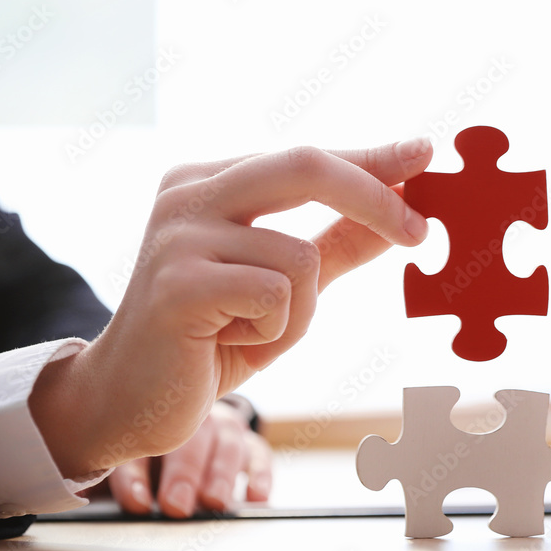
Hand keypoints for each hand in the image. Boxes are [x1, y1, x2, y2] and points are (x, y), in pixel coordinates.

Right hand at [30, 138, 431, 477]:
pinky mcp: (179, 284)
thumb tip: (399, 212)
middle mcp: (190, 193)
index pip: (307, 158)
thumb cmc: (209, 338)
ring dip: (299, 312)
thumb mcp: (285, 287)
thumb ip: (336, 244)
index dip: (370, 157)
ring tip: (248, 331)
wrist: (126, 398)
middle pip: (306, 165)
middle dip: (374, 198)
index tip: (424, 152)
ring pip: (301, 257)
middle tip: (418, 233)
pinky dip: (273, 333)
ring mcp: (180, 235)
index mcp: (210, 181)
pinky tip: (225, 343)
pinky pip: (277, 297)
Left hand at [107, 402, 271, 516]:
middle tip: (176, 505)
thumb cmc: (142, 444)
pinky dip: (260, 474)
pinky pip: (258, 453)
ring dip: (220, 475)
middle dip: (183, 474)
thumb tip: (94, 500)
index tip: (135, 502)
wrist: (178, 410)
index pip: (140, 443)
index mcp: (147, 416)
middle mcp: (189, 416)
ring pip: (226, 444)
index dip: (137, 474)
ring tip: (215, 502)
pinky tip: (257, 497)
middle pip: (189, 440)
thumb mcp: (120, 456)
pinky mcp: (248, 441)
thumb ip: (115, 475)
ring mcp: (221, 426)